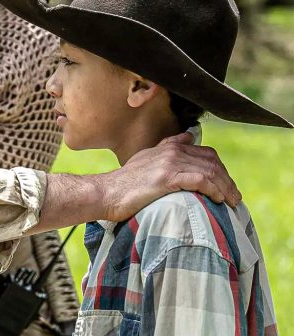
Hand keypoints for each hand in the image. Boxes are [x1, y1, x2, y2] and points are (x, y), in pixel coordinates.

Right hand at [102, 132, 240, 221]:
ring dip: (225, 187)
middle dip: (227, 179)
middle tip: (234, 196)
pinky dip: (214, 189)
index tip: (226, 184)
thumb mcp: (145, 161)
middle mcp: (170, 151)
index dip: (220, 168)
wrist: (106, 193)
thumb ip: (166, 150)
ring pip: (209, 171)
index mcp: (167, 147)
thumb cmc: (124, 184)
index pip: (205, 152)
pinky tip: (218, 199)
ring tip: (232, 202)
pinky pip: (200, 180)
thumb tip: (188, 137)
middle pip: (211, 161)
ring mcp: (168, 163)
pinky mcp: (166, 177)